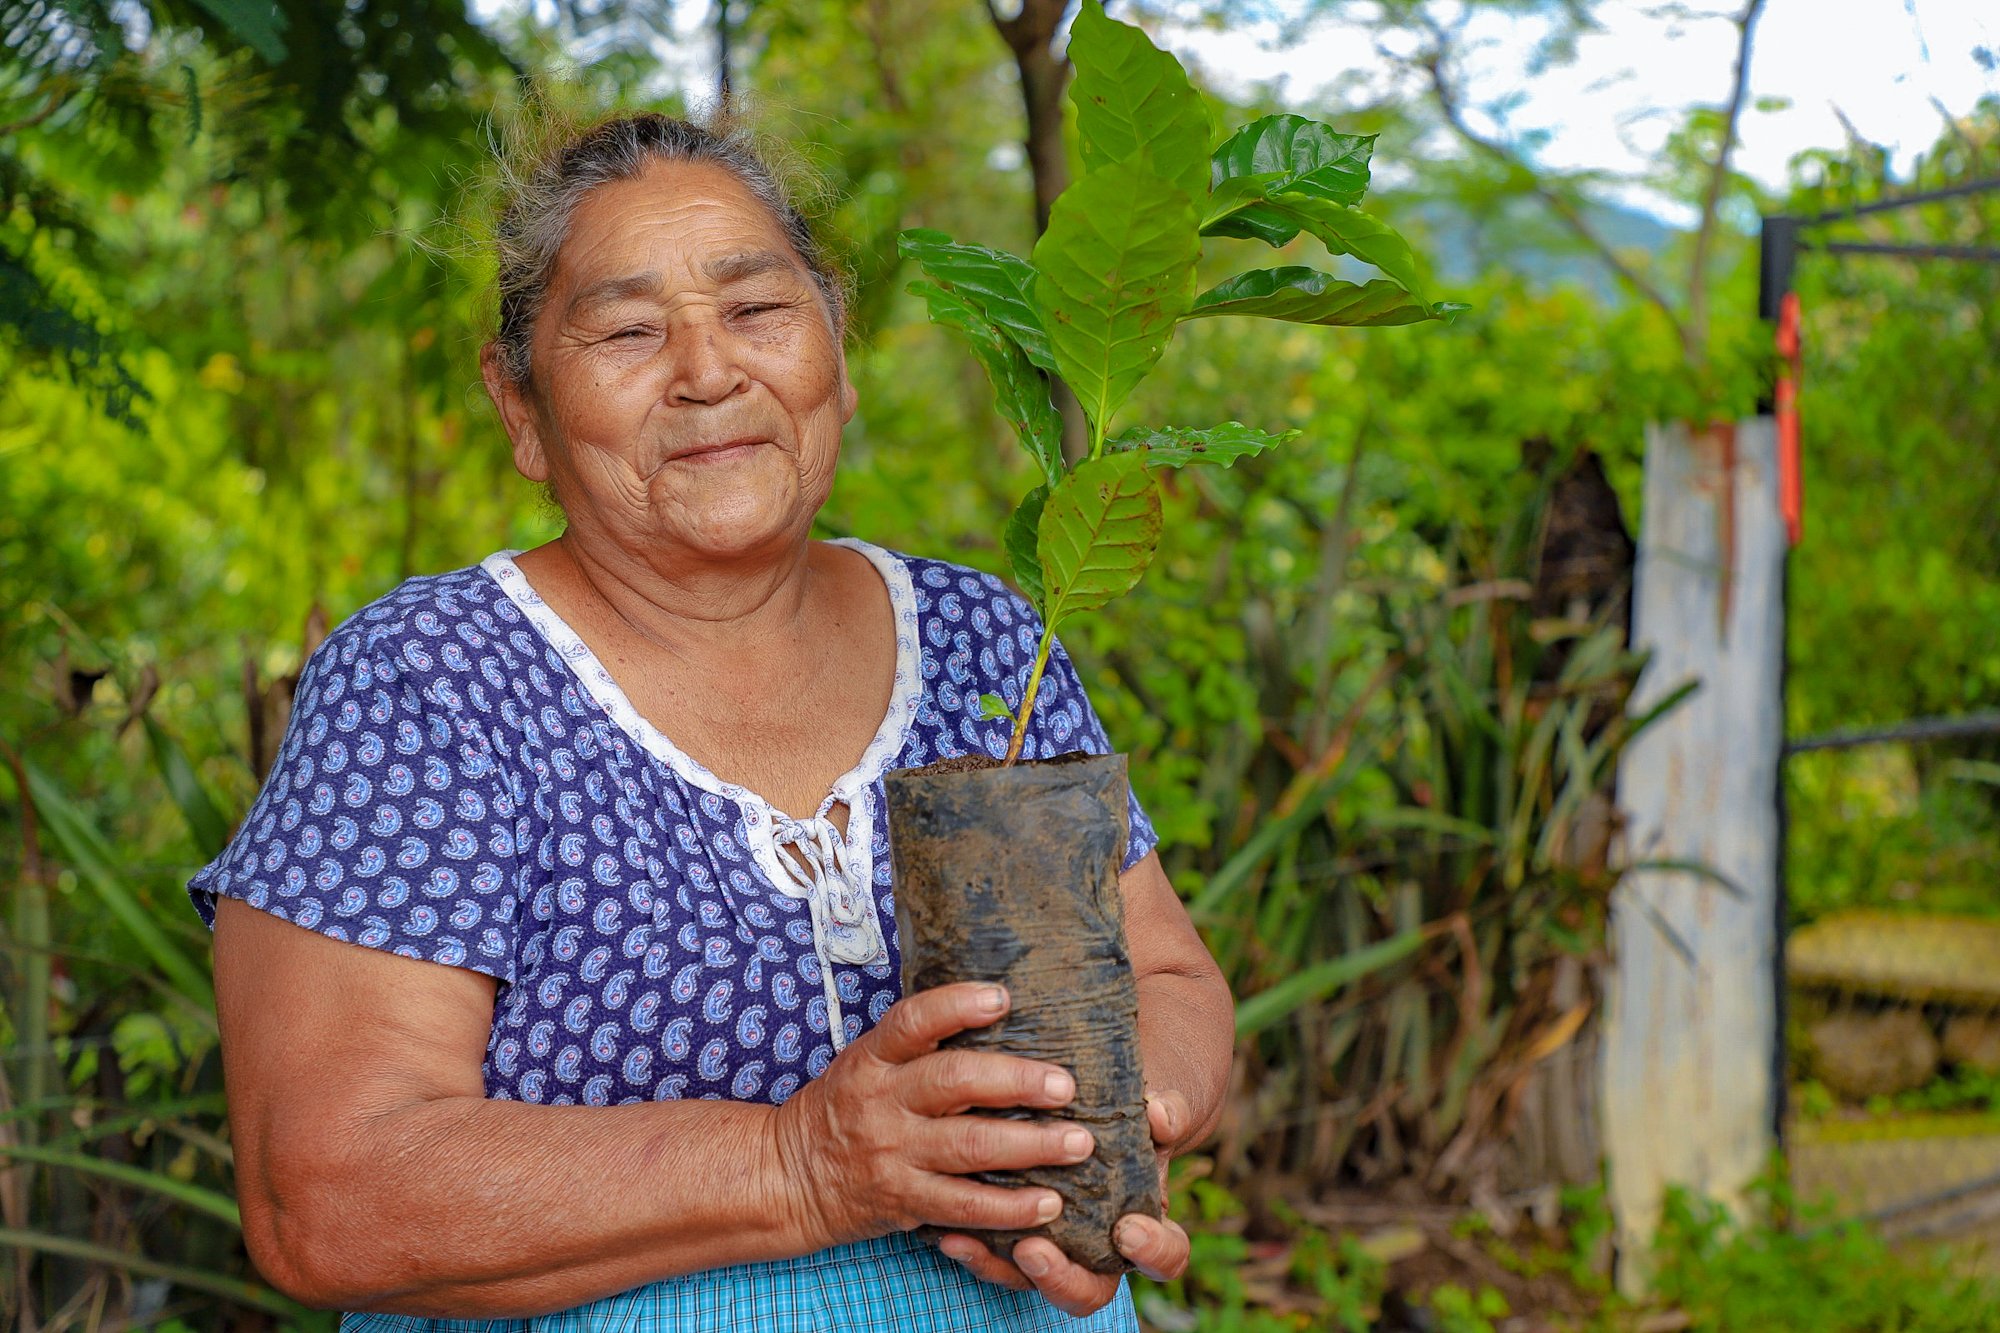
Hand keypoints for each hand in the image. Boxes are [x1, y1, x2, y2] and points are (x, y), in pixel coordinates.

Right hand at [769, 983, 1093, 1249]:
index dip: (956, 1006)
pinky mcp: (904, 1200)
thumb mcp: (865, 1063)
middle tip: (1067, 1085)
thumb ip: (917, 1044)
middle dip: (1018, 1081)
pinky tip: (1050, 1203)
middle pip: (955, 1082)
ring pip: (970, 1146)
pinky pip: (965, 1205)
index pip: (912, 1021)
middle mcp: (882, 1101)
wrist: (789, 1177)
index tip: (1002, 997)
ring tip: (1080, 1143)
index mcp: (872, 1059)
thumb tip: (996, 1008)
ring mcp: (893, 1153)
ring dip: (1032, 1146)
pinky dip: (1011, 1207)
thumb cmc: (845, 1108)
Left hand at [935, 1087, 1193, 1316]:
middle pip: (1089, 1291)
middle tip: (1033, 1251)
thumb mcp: (1153, 1111)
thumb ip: (1164, 1113)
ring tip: (967, 1240)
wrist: (1100, 1111)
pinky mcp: (1013, 1241)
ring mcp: (1055, 1250)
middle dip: (1060, 1278)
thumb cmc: (1132, 1117)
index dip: (1152, 1251)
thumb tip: (1160, 1116)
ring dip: (998, 1267)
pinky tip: (943, 1232)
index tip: (1128, 1229)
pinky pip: (993, 1261)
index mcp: (1144, 1225)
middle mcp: (1098, 1250)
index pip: (1164, 1256)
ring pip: (1030, 1282)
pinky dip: (970, 1249)